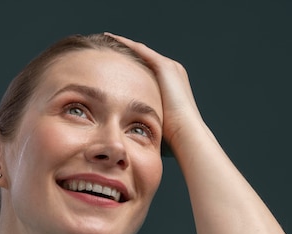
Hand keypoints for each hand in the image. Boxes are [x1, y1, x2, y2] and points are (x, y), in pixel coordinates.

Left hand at [104, 33, 206, 154]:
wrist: (185, 133)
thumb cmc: (171, 136)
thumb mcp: (155, 123)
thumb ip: (144, 120)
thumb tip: (129, 131)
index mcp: (171, 84)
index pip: (146, 69)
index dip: (129, 66)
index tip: (114, 64)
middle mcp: (172, 72)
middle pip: (143, 57)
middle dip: (125, 52)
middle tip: (106, 46)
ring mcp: (170, 68)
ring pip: (141, 51)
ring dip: (123, 44)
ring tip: (106, 38)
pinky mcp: (165, 67)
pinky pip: (140, 50)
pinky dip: (125, 44)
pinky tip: (111, 39)